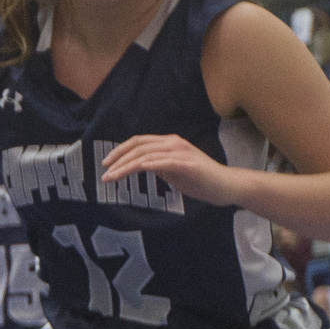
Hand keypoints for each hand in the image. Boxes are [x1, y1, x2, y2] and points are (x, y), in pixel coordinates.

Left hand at [98, 132, 239, 204]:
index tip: (106, 164)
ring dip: (126, 166)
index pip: (139, 142)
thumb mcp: (173, 171)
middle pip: (139, 146)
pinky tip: (135, 171)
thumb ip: (158, 166)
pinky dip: (147, 165)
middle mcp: (173, 143)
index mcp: (169, 143)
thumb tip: (141, 165)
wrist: (225, 186)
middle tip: (104, 173)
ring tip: (112, 178)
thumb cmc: (200, 180)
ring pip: (146, 155)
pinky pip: (163, 162)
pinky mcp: (188, 164)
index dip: (120, 150)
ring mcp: (181, 152)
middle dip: (118, 159)